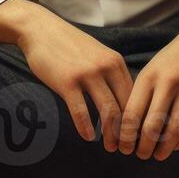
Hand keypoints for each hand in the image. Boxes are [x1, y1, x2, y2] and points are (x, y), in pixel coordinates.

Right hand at [0, 0, 129, 149]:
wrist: (40, 29)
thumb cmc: (69, 45)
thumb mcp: (97, 54)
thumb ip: (111, 74)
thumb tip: (124, 101)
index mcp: (116, 62)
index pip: (135, 96)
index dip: (138, 119)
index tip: (137, 134)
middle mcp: (106, 67)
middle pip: (125, 107)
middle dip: (128, 132)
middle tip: (127, 148)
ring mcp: (87, 74)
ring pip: (108, 112)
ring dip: (111, 134)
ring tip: (110, 147)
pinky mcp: (67, 82)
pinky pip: (81, 111)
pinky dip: (86, 128)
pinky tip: (87, 137)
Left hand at [119, 15, 178, 160]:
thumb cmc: (175, 57)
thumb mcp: (153, 68)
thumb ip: (142, 93)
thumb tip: (128, 125)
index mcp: (149, 76)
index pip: (132, 113)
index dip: (125, 135)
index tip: (122, 147)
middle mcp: (167, 82)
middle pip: (151, 126)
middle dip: (143, 146)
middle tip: (139, 155)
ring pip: (173, 129)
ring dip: (163, 148)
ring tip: (157, 155)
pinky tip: (175, 145)